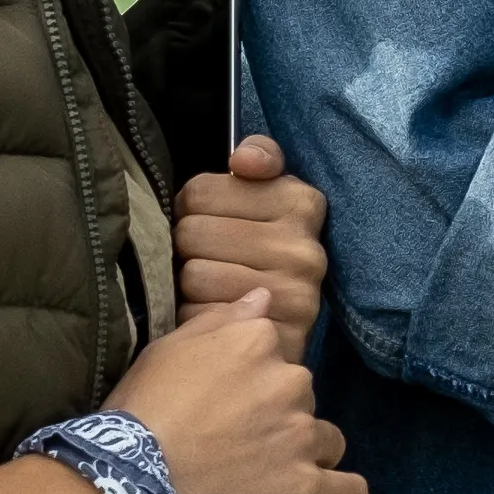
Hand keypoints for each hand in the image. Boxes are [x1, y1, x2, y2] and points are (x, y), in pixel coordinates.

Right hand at [107, 299, 372, 493]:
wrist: (132, 475)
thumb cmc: (141, 407)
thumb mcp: (169, 348)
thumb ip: (223, 320)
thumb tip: (263, 296)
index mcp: (259, 343)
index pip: (273, 352)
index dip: (252, 376)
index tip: (229, 397)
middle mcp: (291, 381)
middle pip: (299, 395)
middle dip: (278, 413)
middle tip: (237, 439)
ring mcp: (301, 436)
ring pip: (325, 440)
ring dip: (307, 452)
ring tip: (271, 473)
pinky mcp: (304, 487)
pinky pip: (349, 492)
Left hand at [174, 136, 327, 350]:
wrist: (283, 327)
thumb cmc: (263, 248)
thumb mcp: (267, 193)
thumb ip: (260, 156)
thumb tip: (243, 161)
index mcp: (301, 202)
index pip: (198, 193)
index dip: (192, 208)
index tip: (212, 220)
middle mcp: (305, 248)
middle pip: (191, 233)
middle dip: (189, 247)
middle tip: (208, 258)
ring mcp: (294, 295)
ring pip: (193, 275)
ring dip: (190, 285)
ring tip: (212, 287)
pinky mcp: (273, 337)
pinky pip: (200, 316)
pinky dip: (196, 318)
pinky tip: (216, 314)